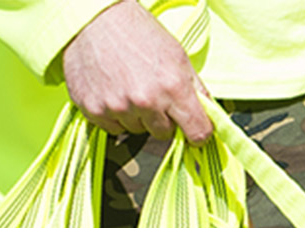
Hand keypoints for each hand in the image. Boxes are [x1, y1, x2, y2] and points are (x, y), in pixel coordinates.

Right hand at [61, 0, 211, 143]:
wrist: (93, 17)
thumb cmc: (137, 33)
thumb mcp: (177, 56)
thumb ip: (196, 90)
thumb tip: (211, 117)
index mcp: (173, 88)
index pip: (198, 134)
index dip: (197, 133)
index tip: (193, 128)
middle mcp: (146, 101)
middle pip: (165, 133)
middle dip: (162, 118)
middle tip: (150, 93)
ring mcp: (118, 107)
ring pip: (138, 131)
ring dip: (136, 116)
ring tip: (128, 87)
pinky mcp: (94, 110)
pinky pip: (114, 129)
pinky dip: (115, 115)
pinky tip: (112, 91)